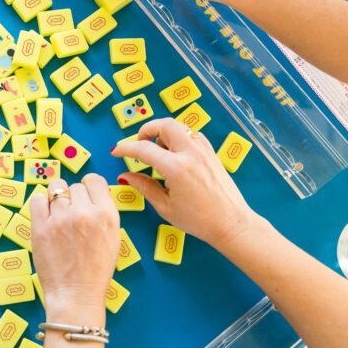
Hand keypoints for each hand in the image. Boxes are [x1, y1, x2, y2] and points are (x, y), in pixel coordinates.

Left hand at [30, 174, 119, 324]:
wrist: (76, 294)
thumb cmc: (95, 269)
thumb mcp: (113, 237)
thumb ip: (103, 212)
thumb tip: (91, 193)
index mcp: (107, 214)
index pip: (95, 180)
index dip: (90, 187)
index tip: (85, 197)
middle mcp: (84, 213)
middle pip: (75, 186)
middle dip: (74, 198)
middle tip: (73, 217)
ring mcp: (60, 219)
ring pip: (55, 188)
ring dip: (56, 198)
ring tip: (58, 215)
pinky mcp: (41, 227)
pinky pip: (37, 198)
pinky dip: (40, 203)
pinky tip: (46, 216)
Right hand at [110, 118, 258, 248]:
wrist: (231, 223)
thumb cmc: (198, 220)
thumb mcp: (165, 207)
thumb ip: (144, 187)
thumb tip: (126, 176)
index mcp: (176, 169)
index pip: (144, 149)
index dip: (126, 148)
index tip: (117, 152)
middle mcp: (191, 154)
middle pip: (165, 124)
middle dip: (147, 130)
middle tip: (139, 144)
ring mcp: (204, 151)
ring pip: (180, 126)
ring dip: (164, 132)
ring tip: (157, 150)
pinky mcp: (211, 153)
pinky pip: (192, 135)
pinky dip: (179, 137)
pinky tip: (175, 153)